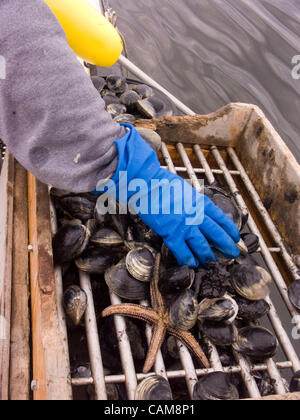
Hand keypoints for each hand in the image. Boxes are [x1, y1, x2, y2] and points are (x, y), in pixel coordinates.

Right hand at [96, 124, 239, 267]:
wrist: (147, 183)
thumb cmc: (162, 182)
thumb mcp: (185, 189)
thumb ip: (193, 201)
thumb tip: (198, 208)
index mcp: (201, 202)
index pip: (221, 219)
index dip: (230, 230)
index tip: (236, 237)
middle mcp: (196, 215)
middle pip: (216, 234)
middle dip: (226, 246)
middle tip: (232, 254)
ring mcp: (184, 226)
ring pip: (202, 246)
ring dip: (208, 256)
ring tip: (212, 262)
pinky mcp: (171, 234)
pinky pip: (182, 251)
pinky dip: (188, 259)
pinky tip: (192, 264)